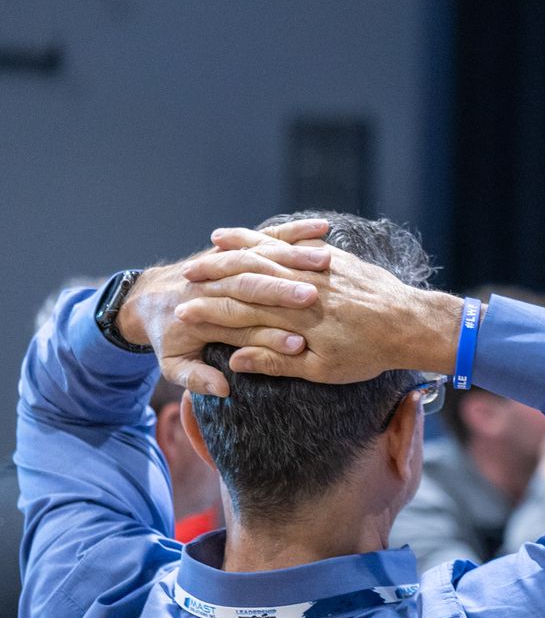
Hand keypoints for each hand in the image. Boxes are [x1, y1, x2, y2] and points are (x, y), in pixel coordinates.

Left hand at [119, 218, 333, 396]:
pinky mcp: (236, 250)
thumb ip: (195, 377)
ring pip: (265, 250)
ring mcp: (227, 261)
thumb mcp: (172, 363)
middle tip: (314, 296)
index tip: (299, 344)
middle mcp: (219, 283)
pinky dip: (294, 231)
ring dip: (294, 254)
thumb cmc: (165, 333)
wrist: (145, 300)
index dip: (270, 336)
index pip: (242, 322)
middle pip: (256, 282)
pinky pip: (268, 235)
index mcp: (204, 315)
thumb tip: (221, 388)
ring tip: (325, 260)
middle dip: (285, 289)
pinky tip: (322, 229)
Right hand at [184, 228, 464, 383]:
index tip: (183, 310)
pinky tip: (256, 233)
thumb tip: (235, 363)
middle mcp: (302, 289)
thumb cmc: (369, 353)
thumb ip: (277, 363)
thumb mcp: (323, 370)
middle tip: (187, 271)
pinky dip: (275, 235)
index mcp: (294, 319)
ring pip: (270, 252)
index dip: (210, 311)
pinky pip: (298, 241)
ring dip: (240, 246)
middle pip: (249, 275)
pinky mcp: (334, 259)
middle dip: (215, 271)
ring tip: (213, 241)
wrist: (414, 323)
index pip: (240, 312)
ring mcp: (319, 269)